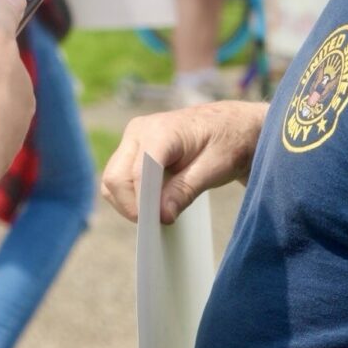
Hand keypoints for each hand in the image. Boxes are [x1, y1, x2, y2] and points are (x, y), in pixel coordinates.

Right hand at [101, 100, 266, 223]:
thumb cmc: (228, 142)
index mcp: (162, 130)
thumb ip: (185, 190)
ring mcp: (134, 138)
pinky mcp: (134, 148)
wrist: (234, 125)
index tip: (161, 221)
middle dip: (132, 205)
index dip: (144, 202)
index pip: (139, 172)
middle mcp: (140, 130)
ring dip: (130, 202)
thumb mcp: (215, 168)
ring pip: (113, 180)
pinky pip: (120, 178)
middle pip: (116, 178)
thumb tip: (161, 216)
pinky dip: (131, 195)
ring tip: (159, 213)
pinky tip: (154, 203)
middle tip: (159, 222)